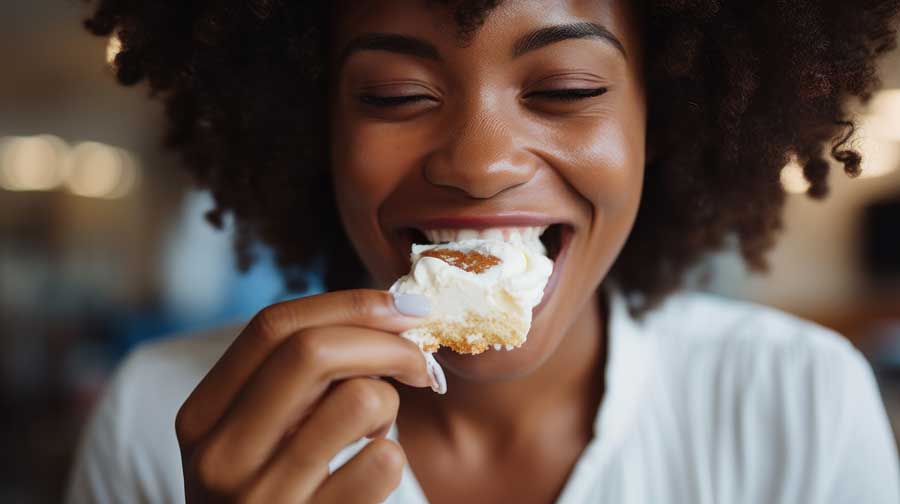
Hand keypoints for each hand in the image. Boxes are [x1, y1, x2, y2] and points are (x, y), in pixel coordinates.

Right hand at [175, 289, 436, 502]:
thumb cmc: (268, 493)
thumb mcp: (252, 436)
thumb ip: (292, 379)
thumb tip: (386, 313)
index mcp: (202, 417)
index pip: (273, 327)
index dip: (348, 304)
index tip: (402, 305)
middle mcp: (219, 456)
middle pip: (314, 352)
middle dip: (386, 341)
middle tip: (418, 361)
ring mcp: (262, 499)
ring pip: (360, 401)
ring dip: (389, 407)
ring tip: (372, 433)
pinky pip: (382, 464)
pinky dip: (391, 460)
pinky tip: (366, 477)